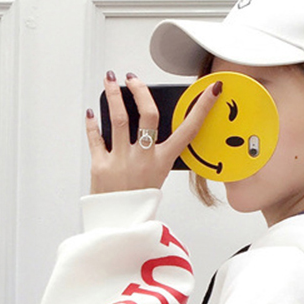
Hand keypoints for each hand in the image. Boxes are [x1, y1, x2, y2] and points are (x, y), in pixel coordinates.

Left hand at [85, 71, 221, 194]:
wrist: (119, 226)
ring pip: (118, 118)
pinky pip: (95, 138)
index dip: (202, 108)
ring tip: (109, 80)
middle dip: (140, 90)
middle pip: (148, 115)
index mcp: (163, 162)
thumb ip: (154, 151)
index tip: (211, 89)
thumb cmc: (138, 200)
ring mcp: (121, 162)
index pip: (188, 130)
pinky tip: (91, 112)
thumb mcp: (156, 176)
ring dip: (113, 95)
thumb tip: (143, 121)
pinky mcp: (101, 166)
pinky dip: (92, 122)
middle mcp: (143, 159)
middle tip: (132, 78)